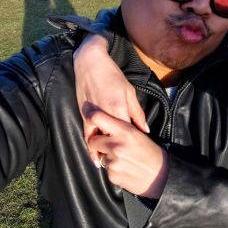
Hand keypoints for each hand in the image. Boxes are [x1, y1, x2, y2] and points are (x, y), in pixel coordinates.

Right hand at [74, 34, 148, 164]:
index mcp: (118, 109)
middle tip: (119, 165)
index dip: (129, 146)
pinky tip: (93, 151)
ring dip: (97, 153)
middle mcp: (104, 114)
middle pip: (108, 140)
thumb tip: (145, 130)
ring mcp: (91, 115)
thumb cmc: (112, 75)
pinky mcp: (83, 113)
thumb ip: (137, 113)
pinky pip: (86, 132)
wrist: (90, 62)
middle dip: (112, 153)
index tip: (135, 156)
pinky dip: (89, 143)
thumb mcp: (130, 92)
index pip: (124, 134)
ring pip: (93, 140)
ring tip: (102, 164)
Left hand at [88, 110, 168, 197]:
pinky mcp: (112, 175)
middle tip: (108, 145)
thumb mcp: (139, 135)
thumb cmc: (151, 153)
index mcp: (125, 131)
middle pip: (92, 141)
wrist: (161, 177)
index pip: (97, 118)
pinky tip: (125, 169)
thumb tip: (103, 123)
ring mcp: (113, 161)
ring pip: (100, 157)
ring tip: (124, 160)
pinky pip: (106, 170)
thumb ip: (121, 128)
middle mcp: (116, 145)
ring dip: (108, 158)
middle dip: (98, 143)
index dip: (92, 120)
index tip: (93, 124)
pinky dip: (113, 169)